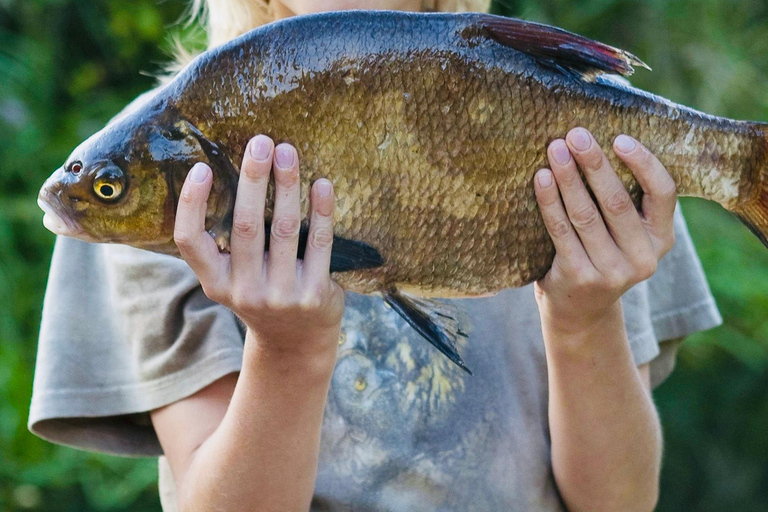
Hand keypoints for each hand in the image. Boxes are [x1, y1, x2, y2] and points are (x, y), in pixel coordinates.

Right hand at [173, 135, 344, 357]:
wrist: (297, 343)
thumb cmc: (262, 294)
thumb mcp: (233, 279)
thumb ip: (228, 243)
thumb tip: (237, 174)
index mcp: (216, 283)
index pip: (190, 241)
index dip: (191, 203)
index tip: (201, 167)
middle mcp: (244, 291)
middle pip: (244, 225)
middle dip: (253, 178)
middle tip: (261, 142)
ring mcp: (281, 294)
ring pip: (284, 228)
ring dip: (287, 184)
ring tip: (288, 152)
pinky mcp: (314, 294)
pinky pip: (319, 242)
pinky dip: (321, 210)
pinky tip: (322, 184)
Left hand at [533, 127, 676, 335]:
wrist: (580, 312)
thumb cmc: (600, 256)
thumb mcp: (625, 235)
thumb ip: (623, 201)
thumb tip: (595, 144)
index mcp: (661, 239)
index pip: (663, 193)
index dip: (643, 163)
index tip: (619, 138)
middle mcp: (643, 258)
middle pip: (617, 201)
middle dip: (594, 163)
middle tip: (575, 134)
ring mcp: (611, 271)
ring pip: (585, 214)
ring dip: (567, 177)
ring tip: (554, 149)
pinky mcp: (579, 276)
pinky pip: (561, 230)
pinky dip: (549, 201)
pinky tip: (541, 178)